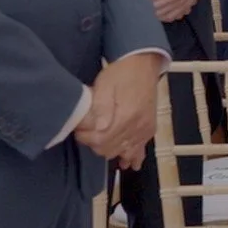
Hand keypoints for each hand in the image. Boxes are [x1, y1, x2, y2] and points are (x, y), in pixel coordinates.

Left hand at [76, 53, 164, 167]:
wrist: (143, 63)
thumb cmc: (122, 72)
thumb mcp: (105, 84)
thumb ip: (101, 107)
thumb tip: (98, 128)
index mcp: (126, 116)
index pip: (100, 140)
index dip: (85, 138)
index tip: (78, 130)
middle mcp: (138, 126)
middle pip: (110, 148)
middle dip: (94, 144)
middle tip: (85, 133)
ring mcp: (145, 129)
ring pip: (123, 151)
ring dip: (110, 150)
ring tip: (99, 144)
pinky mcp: (149, 128)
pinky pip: (141, 149)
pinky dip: (134, 156)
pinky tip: (128, 163)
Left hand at [144, 0, 217, 21]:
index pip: (149, 1)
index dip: (143, 0)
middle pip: (156, 10)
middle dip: (149, 7)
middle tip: (145, 1)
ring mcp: (182, 3)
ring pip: (164, 15)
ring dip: (157, 13)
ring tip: (153, 6)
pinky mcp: (188, 5)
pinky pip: (174, 17)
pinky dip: (167, 16)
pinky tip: (164, 10)